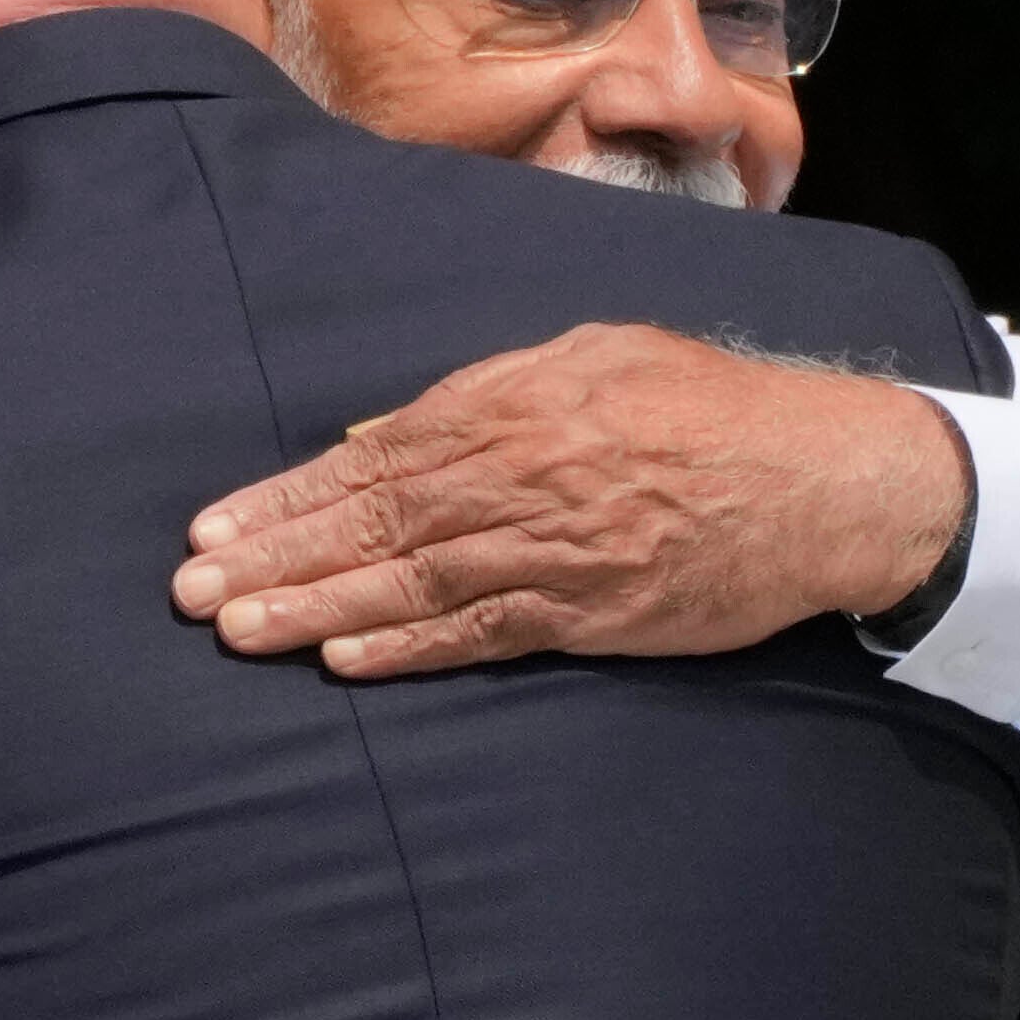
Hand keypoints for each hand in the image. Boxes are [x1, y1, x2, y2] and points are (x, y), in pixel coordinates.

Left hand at [171, 323, 972, 678]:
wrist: (828, 477)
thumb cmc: (711, 406)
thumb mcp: (596, 356)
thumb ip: (482, 391)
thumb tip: (373, 436)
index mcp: (518, 404)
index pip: (373, 456)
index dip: (287, 497)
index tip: (214, 527)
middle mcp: (526, 475)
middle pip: (376, 520)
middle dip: (277, 556)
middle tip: (190, 591)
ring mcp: (559, 549)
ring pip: (414, 582)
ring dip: (318, 609)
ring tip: (238, 631)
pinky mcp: (594, 612)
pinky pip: (487, 634)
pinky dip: (411, 650)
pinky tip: (344, 663)